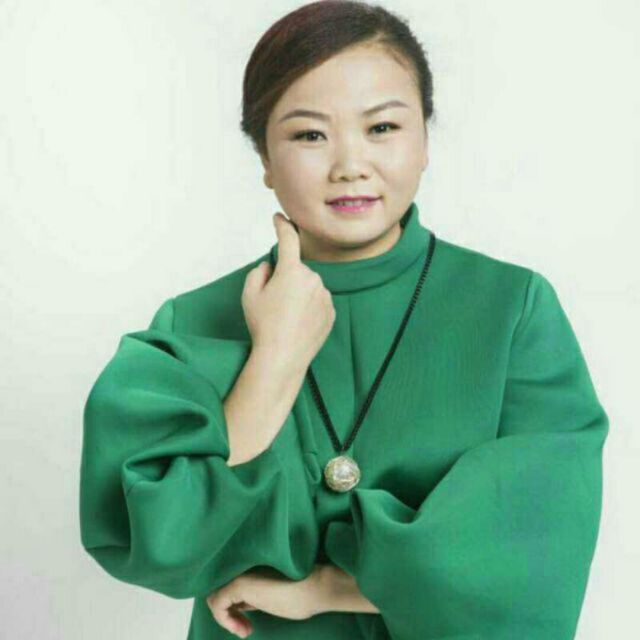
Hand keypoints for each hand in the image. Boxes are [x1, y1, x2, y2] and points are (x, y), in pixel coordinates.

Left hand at [206, 565, 324, 637]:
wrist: (316, 586)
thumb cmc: (302, 592)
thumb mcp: (272, 596)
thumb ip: (255, 595)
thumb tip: (240, 604)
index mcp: (250, 567)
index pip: (228, 585)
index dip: (233, 607)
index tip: (248, 624)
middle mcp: (242, 566)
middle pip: (219, 590)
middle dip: (229, 614)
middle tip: (246, 629)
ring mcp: (240, 574)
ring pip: (216, 597)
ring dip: (227, 619)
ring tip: (245, 630)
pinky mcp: (239, 584)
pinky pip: (218, 604)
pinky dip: (225, 620)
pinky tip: (243, 629)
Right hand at [241, 212, 335, 369]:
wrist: (283, 356)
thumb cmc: (263, 326)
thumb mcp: (249, 294)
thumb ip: (259, 272)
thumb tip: (271, 267)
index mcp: (291, 271)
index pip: (288, 240)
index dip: (283, 226)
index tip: (280, 218)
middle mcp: (313, 279)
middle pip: (297, 270)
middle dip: (286, 279)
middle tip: (273, 304)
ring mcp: (325, 296)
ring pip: (309, 287)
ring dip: (299, 295)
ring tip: (286, 319)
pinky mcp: (331, 312)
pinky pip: (318, 302)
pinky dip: (309, 308)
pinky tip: (298, 324)